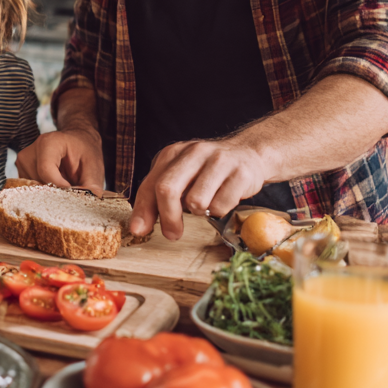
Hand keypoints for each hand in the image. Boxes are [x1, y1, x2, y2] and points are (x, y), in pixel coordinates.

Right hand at [15, 127, 104, 192]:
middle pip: (39, 183)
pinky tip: (55, 185)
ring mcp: (24, 161)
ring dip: (50, 193)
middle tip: (71, 192)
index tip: (73, 193)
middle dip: (56, 192)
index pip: (46, 171)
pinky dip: (44, 192)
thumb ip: (90, 186)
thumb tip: (85, 203)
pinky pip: (31, 189)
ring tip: (64, 185)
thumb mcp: (94, 167)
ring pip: (34, 189)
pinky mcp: (21, 171)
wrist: (77, 142)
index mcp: (49, 142)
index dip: (60, 187)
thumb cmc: (85, 152)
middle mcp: (31, 150)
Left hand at [131, 139, 267, 240]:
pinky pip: (221, 206)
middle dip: (168, 217)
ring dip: (199, 211)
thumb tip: (139, 227)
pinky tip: (223, 198)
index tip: (139, 230)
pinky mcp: (240, 173)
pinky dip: (220, 210)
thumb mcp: (180, 176)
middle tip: (173, 234)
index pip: (150, 184)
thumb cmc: (208, 171)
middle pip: (168, 189)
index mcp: (173, 153)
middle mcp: (193, 153)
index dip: (143, 210)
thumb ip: (159, 197)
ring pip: (196, 201)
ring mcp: (218, 161)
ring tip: (206, 203)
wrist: (248, 153)